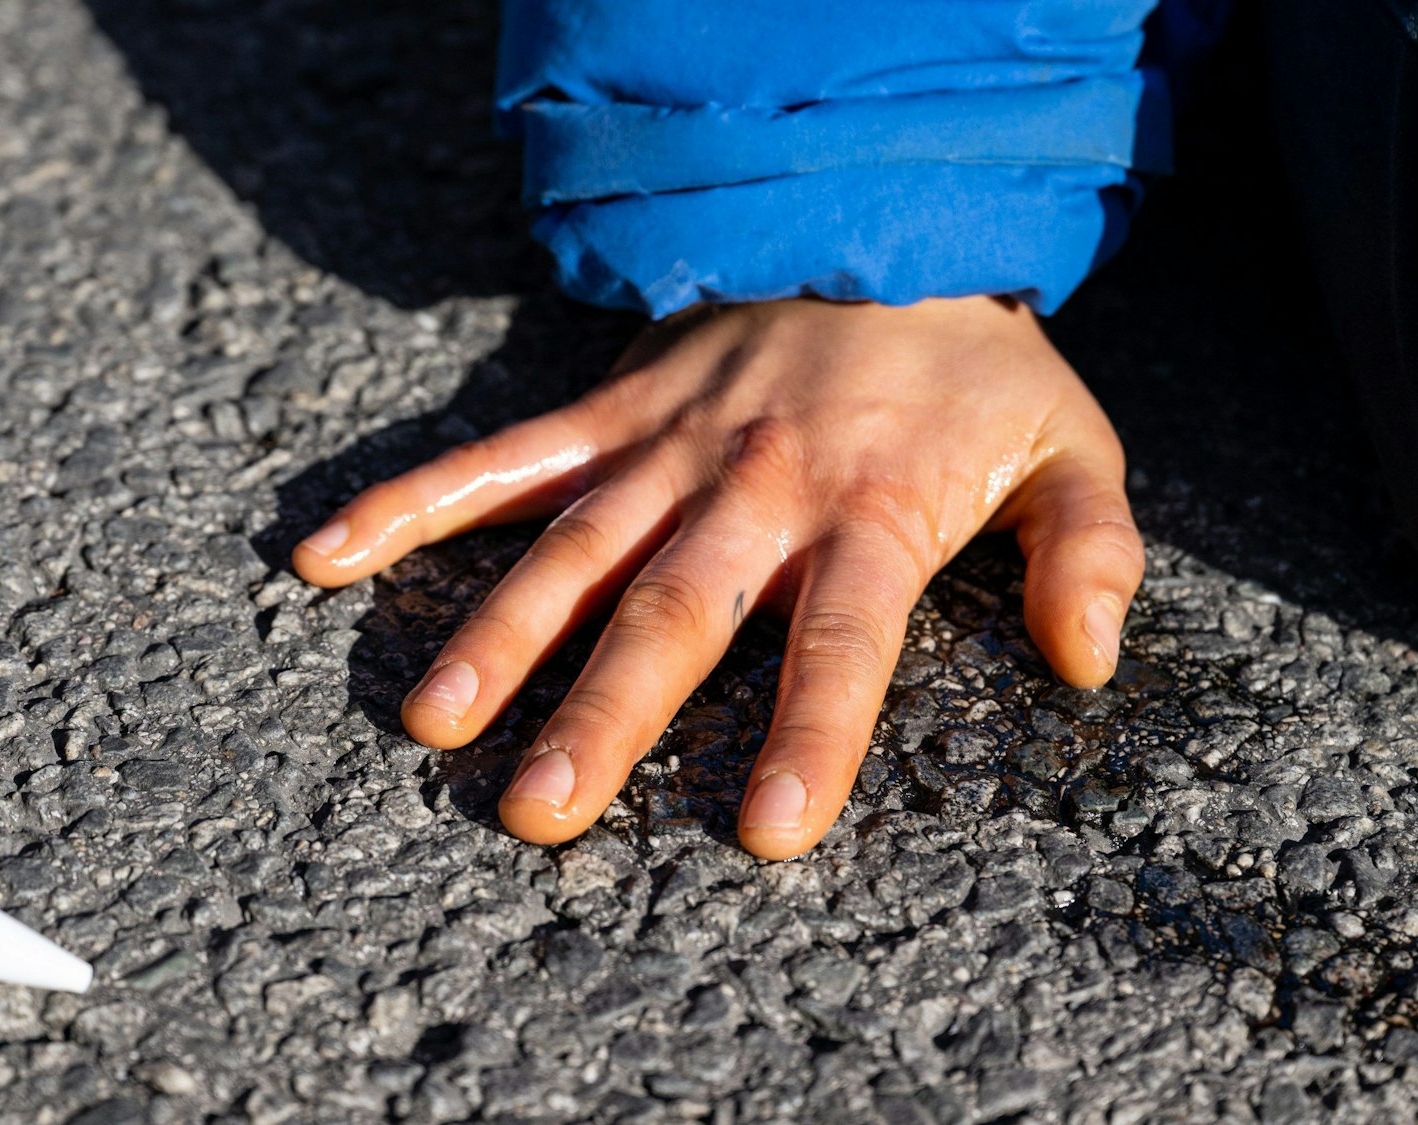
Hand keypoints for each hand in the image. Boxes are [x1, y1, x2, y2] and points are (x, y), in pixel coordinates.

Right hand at [293, 296, 1142, 858]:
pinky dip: (412, 501)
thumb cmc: (974, 369)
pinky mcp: (610, 410)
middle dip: (606, 714)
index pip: (841, 643)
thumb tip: (1086, 661)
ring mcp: (669, 447)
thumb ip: (1089, 552)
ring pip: (572, 545)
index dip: (809, 735)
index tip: (763, 836)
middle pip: (675, 610)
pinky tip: (328, 555)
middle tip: (538, 813)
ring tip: (435, 719)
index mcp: (871, 513)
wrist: (886, 223)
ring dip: (499, 630)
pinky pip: (501, 457)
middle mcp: (756, 487)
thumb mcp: (1070, 447)